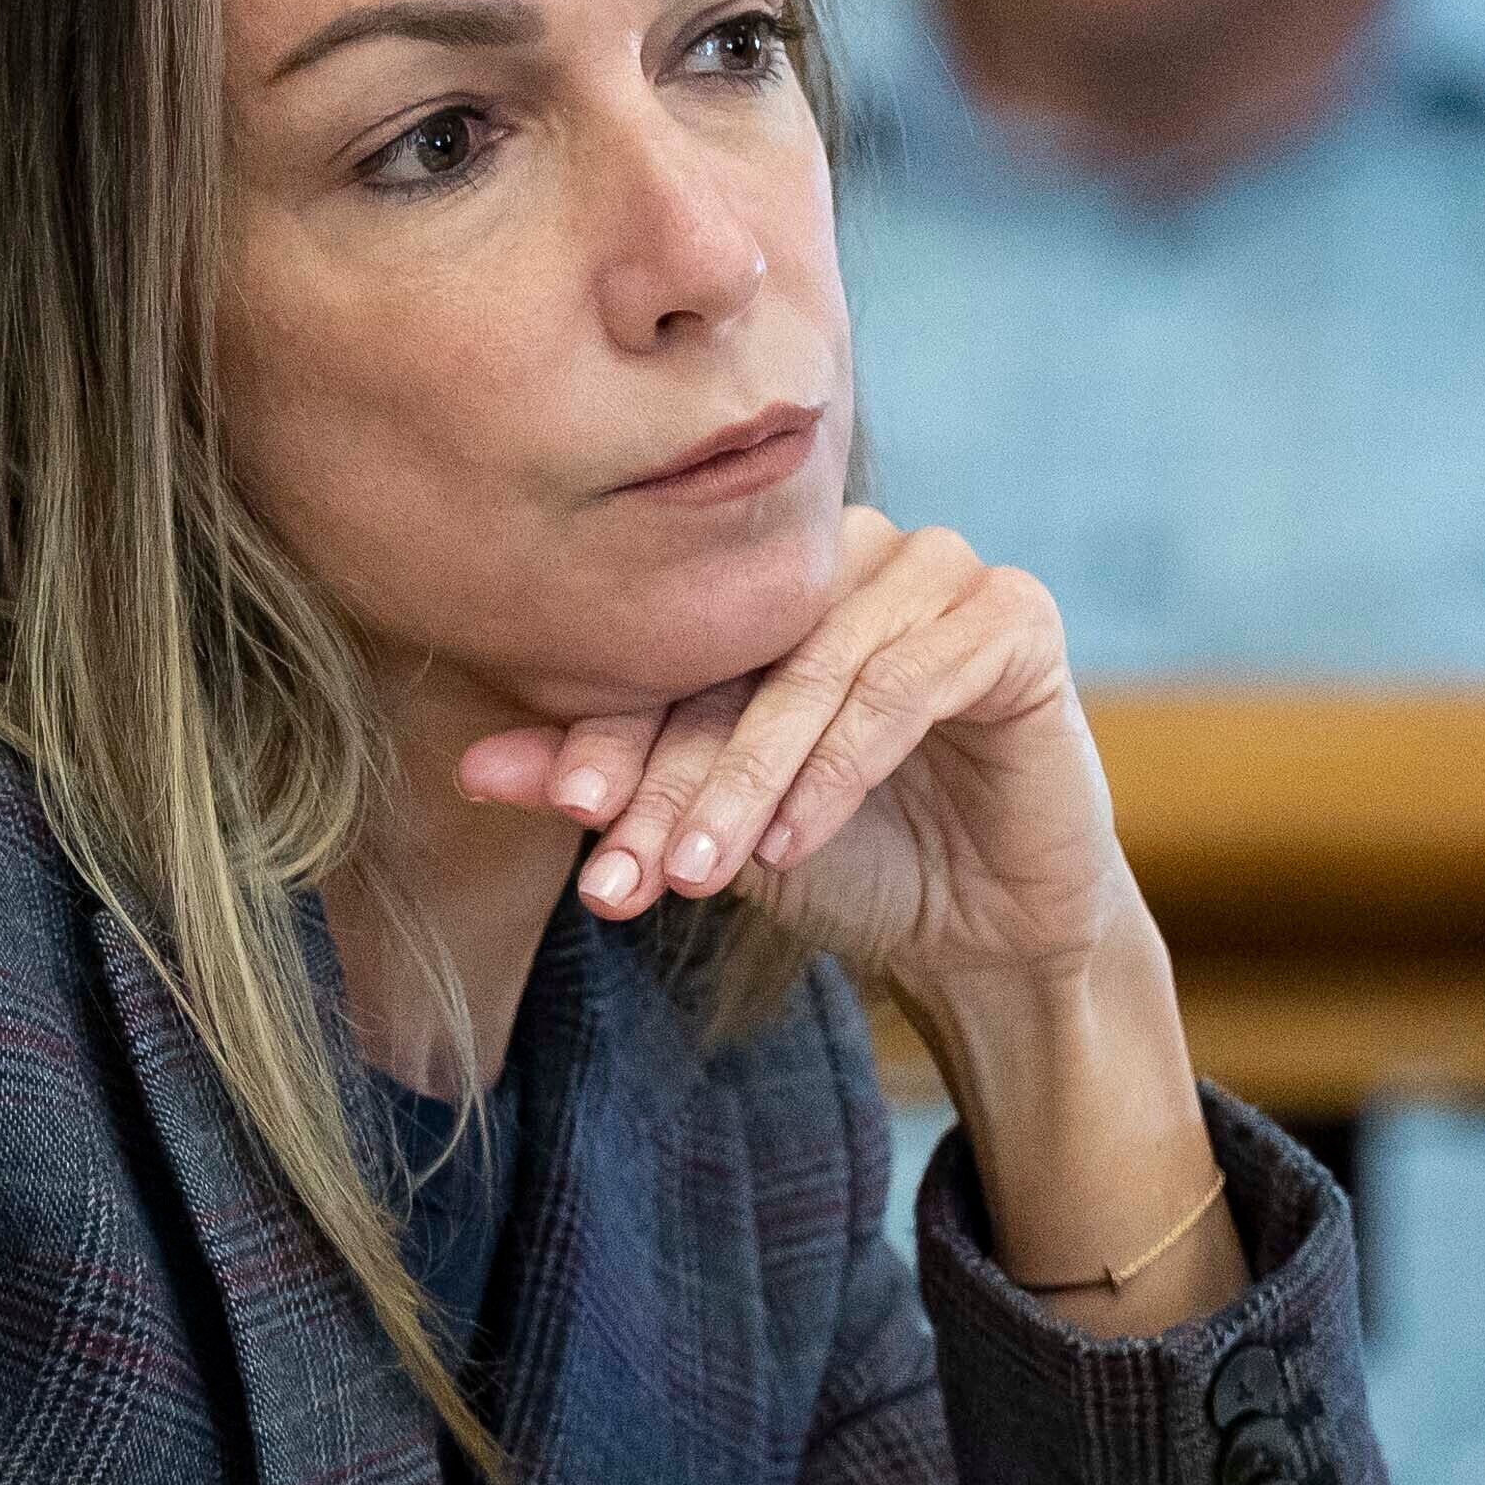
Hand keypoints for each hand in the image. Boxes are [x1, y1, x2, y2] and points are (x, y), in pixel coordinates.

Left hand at [453, 512, 1133, 1023]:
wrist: (982, 930)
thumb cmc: (843, 860)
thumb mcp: (707, 830)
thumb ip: (607, 790)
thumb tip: (471, 769)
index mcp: (768, 579)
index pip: (673, 644)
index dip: (611, 729)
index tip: (563, 812)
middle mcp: (849, 553)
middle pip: (737, 653)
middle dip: (671, 774)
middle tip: (618, 869)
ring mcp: (939, 571)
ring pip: (816, 669)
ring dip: (747, 779)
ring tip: (695, 871)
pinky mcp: (1014, 616)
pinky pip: (907, 683)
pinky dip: (839, 767)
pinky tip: (791, 843)